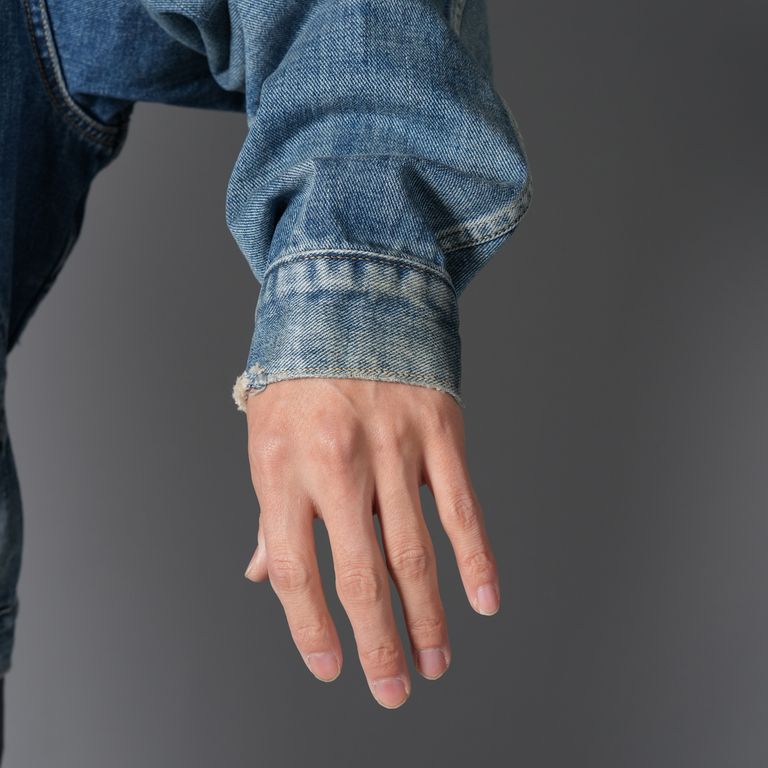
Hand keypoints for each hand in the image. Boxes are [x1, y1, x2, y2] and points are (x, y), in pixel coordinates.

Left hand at [242, 377, 499, 708]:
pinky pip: (461, 507)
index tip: (330, 666)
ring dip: (428, 617)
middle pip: (360, 575)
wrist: (349, 294)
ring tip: (434, 662)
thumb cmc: (300, 373)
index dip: (309, 627)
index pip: (293, 569)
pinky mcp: (438, 433)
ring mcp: (392, 448)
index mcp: (283, 467)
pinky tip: (483, 600)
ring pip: (415, 552)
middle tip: (391, 690)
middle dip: (377, 643)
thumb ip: (270, 508)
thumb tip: (262, 572)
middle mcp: (337, 463)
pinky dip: (476, 559)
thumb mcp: (267, 434)